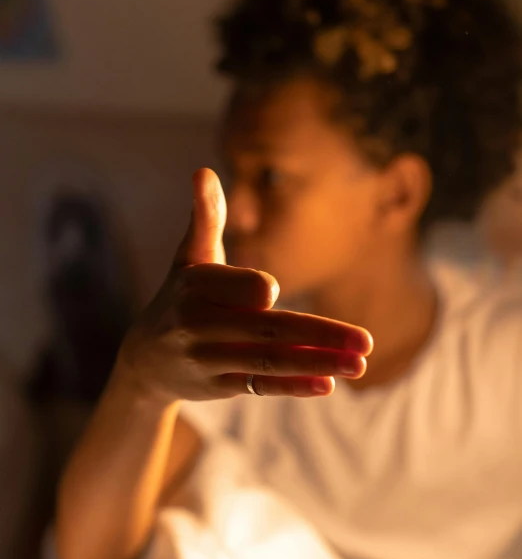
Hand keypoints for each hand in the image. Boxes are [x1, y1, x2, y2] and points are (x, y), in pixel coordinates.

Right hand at [118, 168, 371, 402]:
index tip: (272, 292)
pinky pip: (261, 386)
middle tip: (366, 341)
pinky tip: (328, 386)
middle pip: (268, 329)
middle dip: (321, 335)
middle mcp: (199, 325)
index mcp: (195, 287)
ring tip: (360, 364)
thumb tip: (203, 171)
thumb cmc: (179, 297)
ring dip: (318, 363)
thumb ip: (204, 217)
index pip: (243, 289)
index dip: (260, 291)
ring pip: (270, 362)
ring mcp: (209, 360)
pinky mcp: (218, 387)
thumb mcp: (188, 257)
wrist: (144, 359)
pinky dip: (294, 386)